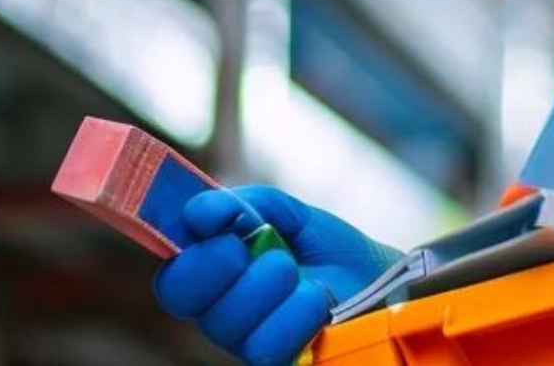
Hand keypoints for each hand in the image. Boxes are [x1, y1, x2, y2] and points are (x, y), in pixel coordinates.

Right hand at [154, 185, 398, 365]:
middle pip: (187, 300)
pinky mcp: (279, 361)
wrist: (380, 280)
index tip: (216, 225)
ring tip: (299, 273)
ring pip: (228, 323)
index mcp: (216, 280)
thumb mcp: (288, 214)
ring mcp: (248, 342)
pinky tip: (318, 300)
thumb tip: (199, 209)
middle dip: (223, 263)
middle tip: (263, 246)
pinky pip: (267, 345)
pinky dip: (297, 311)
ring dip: (267, 285)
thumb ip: (246, 204)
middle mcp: (223, 315)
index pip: (173, 280)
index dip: (188, 254)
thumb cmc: (329, 250)